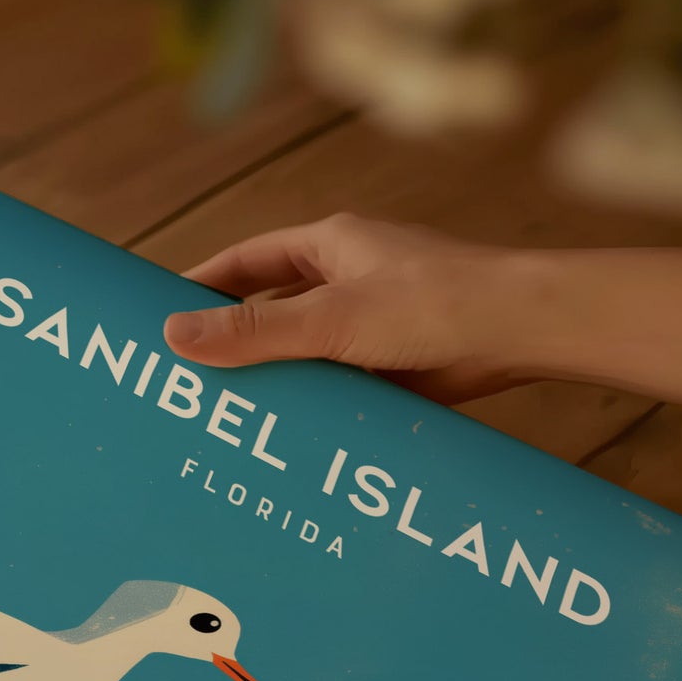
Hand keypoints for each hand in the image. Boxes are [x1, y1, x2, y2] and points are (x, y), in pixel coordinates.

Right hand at [163, 213, 529, 402]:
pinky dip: (308, 405)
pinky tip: (281, 433)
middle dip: (229, 340)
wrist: (522, 333)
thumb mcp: (330, 318)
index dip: (201, 285)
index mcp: (331, 246)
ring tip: (220, 415)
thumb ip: (253, 331)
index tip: (159, 314)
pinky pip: (333, 384)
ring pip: (301, 352)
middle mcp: (348, 279)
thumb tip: (173, 335)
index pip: (246, 261)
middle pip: (270, 308)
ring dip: (270, 379)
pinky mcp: (390, 365)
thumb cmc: (435, 303)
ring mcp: (370, 324)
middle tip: (180, 375)